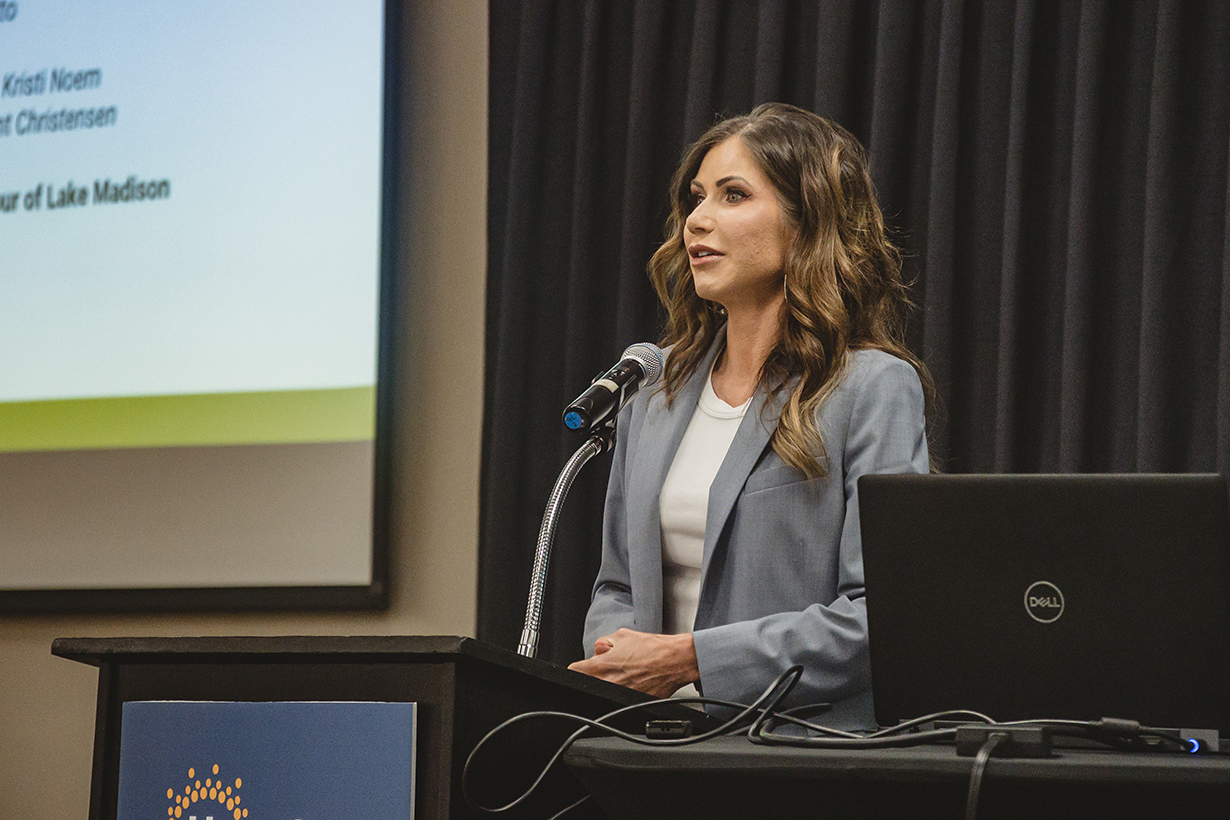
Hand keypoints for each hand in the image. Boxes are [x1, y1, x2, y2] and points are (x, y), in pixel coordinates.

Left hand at [567, 628, 698, 697]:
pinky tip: (634, 681)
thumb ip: (604, 643)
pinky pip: (619, 699)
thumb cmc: (653, 647)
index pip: (574, 672)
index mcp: (603, 665)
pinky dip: (623, 692)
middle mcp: (609, 683)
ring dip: (607, 684)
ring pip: (602, 693)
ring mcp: (621, 695)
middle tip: (606, 669)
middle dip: (592, 676)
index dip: (576, 669)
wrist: (676, 660)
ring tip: (623, 674)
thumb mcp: (623, 635)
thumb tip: (597, 650)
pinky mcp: (633, 703)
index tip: (580, 668)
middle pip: (587, 684)